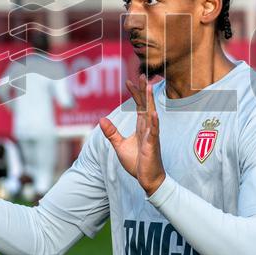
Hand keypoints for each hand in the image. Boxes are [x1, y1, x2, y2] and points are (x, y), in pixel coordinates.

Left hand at [99, 75, 164, 196]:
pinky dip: (154, 123)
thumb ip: (112, 133)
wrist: (147, 179)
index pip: (138, 106)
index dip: (134, 94)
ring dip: (150, 101)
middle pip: (145, 105)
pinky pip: (154, 132)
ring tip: (149, 87)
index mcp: (141, 127)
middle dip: (143, 91)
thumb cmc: (137, 163)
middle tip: (142, 75)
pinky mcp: (152, 145)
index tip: (129, 80)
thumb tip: (101, 119)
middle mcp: (148, 128)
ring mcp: (151, 136)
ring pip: (151, 114)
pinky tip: (153, 113)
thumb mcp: (120, 146)